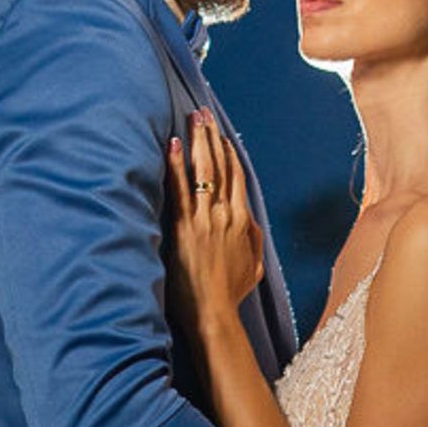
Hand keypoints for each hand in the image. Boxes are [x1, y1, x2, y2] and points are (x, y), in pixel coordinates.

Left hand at [165, 107, 265, 327]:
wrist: (214, 313)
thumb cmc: (231, 293)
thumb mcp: (254, 266)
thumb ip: (253, 238)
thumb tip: (249, 220)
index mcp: (243, 221)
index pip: (236, 177)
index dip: (228, 153)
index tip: (221, 135)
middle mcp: (226, 214)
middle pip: (220, 166)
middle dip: (212, 136)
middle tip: (204, 113)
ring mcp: (205, 219)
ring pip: (203, 170)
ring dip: (198, 141)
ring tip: (192, 118)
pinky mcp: (185, 227)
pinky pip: (180, 189)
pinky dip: (177, 165)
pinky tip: (172, 145)